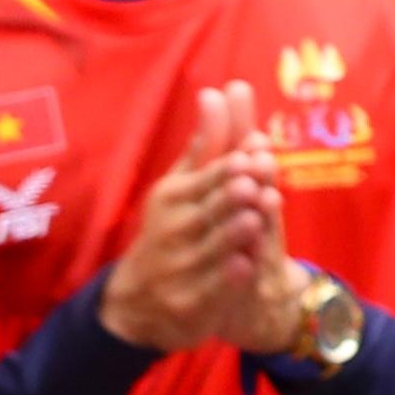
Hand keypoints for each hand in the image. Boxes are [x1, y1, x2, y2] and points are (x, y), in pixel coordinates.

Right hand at [101, 81, 268, 351]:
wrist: (138, 300)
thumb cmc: (171, 227)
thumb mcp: (182, 185)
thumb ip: (207, 144)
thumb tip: (216, 91)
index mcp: (172, 197)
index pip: (204, 178)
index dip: (228, 169)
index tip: (250, 154)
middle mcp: (173, 230)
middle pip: (209, 211)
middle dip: (232, 197)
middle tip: (254, 182)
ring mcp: (180, 268)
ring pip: (213, 249)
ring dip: (234, 232)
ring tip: (255, 215)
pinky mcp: (190, 302)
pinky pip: (213, 289)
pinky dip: (228, 277)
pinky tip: (245, 264)